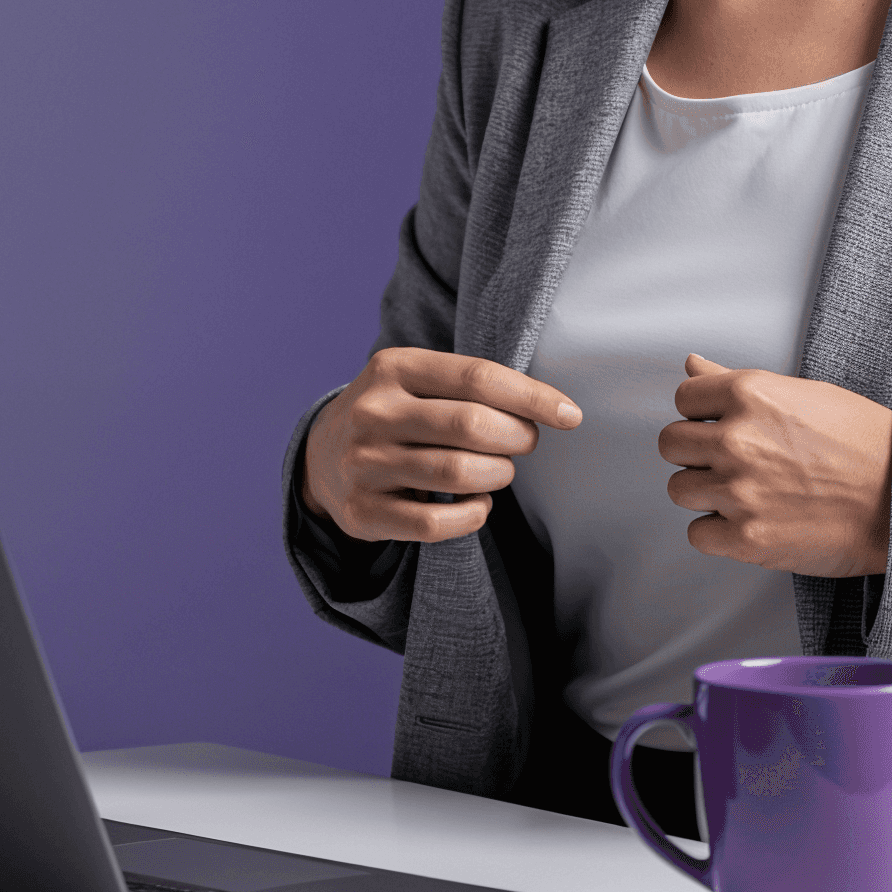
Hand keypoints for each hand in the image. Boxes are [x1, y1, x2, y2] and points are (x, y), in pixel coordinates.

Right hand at [300, 347, 580, 544]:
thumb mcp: (419, 380)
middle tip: (523, 444)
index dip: (532, 397)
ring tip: (499, 472)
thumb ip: (472, 386)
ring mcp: (362, 464)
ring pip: (456, 474)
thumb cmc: (397, 414)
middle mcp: (371, 412)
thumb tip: (552, 409)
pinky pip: (434, 524)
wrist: (321, 456)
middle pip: (470, 425)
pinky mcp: (361, 513)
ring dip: (496, 476)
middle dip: (516, 439)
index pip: (477, 377)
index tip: (570, 415)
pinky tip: (477, 505)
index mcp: (392, 367)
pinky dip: (472, 516)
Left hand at [657, 353, 891, 577]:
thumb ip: (735, 382)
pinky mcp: (747, 538)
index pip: (683, 400)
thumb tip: (693, 366)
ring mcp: (739, 491)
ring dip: (706, 491)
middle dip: (696, 452)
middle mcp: (736, 440)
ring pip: (679, 489)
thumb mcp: (802, 394)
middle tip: (732, 460)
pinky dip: (718, 531)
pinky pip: (697, 533)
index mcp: (748, 395)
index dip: (701, 414)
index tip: (720, 425)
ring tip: (746, 490)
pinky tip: (750, 518)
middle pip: (671, 444)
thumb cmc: (864, 443)